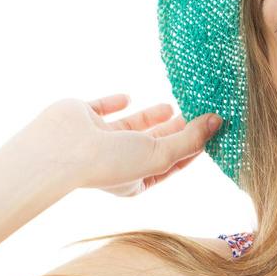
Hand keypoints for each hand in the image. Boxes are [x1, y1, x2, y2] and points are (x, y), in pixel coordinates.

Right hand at [13, 94, 214, 195]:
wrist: (59, 149)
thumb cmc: (109, 162)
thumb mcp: (159, 155)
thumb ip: (189, 139)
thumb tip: (217, 122)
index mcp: (136, 179)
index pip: (172, 162)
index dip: (194, 146)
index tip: (214, 127)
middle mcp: (118, 160)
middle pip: (155, 143)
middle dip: (176, 130)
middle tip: (199, 112)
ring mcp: (99, 138)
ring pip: (132, 127)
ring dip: (151, 117)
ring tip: (173, 105)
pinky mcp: (84, 117)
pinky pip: (103, 108)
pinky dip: (116, 102)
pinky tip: (129, 96)